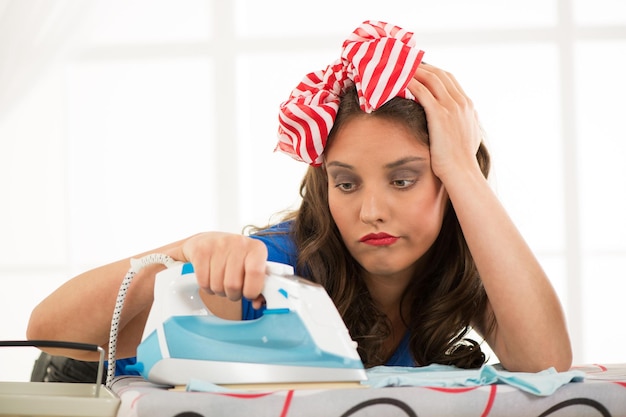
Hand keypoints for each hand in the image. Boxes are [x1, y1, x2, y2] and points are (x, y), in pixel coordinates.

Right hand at [180, 232, 267, 307]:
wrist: (210, 240)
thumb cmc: (236, 258)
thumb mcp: (252, 266)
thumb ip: (259, 286)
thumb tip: (258, 303)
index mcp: (256, 248)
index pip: (256, 273)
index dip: (251, 291)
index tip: (248, 294)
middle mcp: (238, 243)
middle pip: (233, 285)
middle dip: (233, 294)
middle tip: (233, 289)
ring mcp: (218, 245)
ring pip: (217, 286)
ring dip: (220, 291)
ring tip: (222, 282)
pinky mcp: (201, 251)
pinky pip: (203, 283)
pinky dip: (207, 288)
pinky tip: (211, 279)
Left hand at [407, 63, 482, 182]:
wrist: (462, 172)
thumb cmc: (461, 160)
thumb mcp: (468, 136)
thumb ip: (465, 122)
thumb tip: (463, 118)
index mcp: (467, 105)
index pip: (448, 78)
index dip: (431, 71)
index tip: (416, 69)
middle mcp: (460, 102)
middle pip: (439, 74)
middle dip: (420, 66)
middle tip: (403, 63)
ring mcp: (451, 107)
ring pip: (430, 79)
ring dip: (413, 71)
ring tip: (397, 68)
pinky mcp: (439, 115)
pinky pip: (422, 91)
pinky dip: (410, 83)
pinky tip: (397, 82)